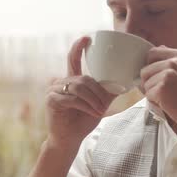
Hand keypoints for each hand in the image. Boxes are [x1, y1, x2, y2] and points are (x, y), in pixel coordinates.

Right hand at [45, 37, 116, 152]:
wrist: (69, 139)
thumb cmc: (82, 120)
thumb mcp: (98, 104)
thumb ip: (107, 92)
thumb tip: (125, 82)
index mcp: (71, 79)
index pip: (72, 59)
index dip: (78, 47)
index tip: (87, 38)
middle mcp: (60, 82)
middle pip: (83, 79)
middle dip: (97, 92)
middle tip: (105, 105)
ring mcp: (53, 90)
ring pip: (79, 87)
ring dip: (93, 100)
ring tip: (100, 110)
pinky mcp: (51, 100)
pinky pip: (73, 99)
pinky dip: (86, 106)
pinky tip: (93, 112)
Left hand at [140, 46, 176, 126]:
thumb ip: (175, 60)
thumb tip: (159, 48)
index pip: (153, 53)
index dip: (152, 66)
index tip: (159, 77)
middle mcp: (174, 62)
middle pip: (146, 69)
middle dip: (150, 81)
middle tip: (165, 91)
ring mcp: (167, 74)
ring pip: (145, 82)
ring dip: (152, 92)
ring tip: (168, 97)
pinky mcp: (161, 88)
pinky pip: (147, 94)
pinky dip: (154, 101)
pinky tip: (167, 103)